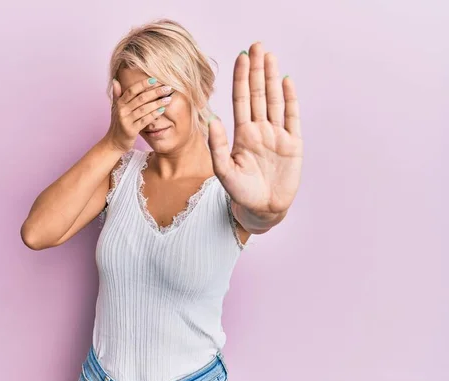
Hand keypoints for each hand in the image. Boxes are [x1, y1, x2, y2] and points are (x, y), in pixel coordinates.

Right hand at [105, 77, 173, 152]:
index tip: (155, 79)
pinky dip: (154, 114)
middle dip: (155, 92)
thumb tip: (115, 80)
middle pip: (141, 98)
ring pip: (144, 109)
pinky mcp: (131, 130)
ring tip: (168, 98)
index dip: (143, 84)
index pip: (132, 90)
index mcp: (119, 103)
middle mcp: (122, 111)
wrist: (114, 142)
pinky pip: (145, 120)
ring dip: (158, 103)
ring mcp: (126, 120)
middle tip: (167, 88)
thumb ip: (117, 95)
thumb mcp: (115, 108)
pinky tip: (163, 110)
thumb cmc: (118, 124)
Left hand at [207, 42, 302, 214]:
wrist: (262, 209)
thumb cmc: (240, 192)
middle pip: (258, 94)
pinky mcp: (293, 145)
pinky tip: (286, 81)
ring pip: (274, 100)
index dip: (241, 78)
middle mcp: (259, 130)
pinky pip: (292, 117)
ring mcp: (277, 135)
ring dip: (272, 78)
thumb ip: (217, 147)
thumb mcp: (224, 172)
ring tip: (269, 56)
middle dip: (256, 70)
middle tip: (256, 45)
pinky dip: (290, 99)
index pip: (241, 100)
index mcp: (242, 134)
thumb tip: (213, 121)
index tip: (240, 57)